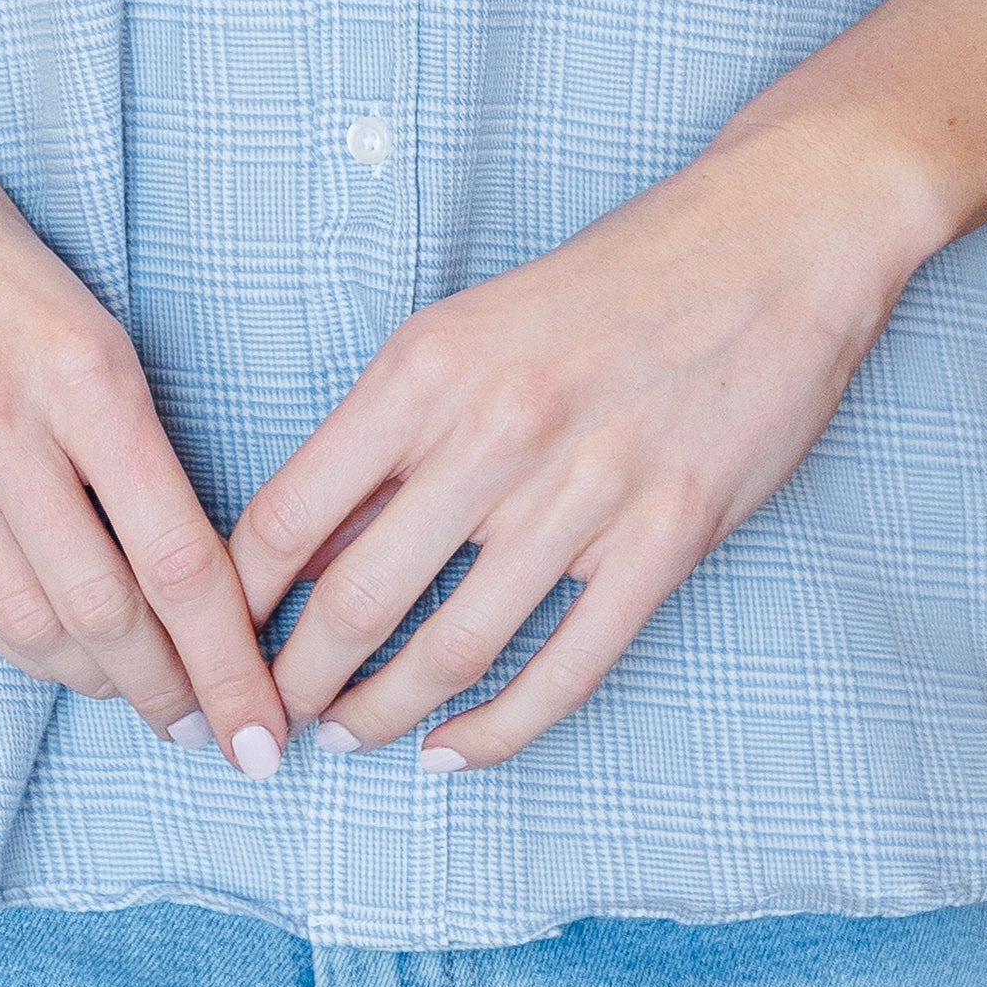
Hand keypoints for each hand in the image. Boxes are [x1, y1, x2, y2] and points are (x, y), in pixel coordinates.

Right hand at [0, 97, 294, 768]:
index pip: (177, 556)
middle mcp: (2, 423)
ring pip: (26, 621)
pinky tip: (52, 649)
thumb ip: (118, 416)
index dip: (228, 660)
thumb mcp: (76, 295)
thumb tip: (180, 543)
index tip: (260, 723)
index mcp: (82, 366)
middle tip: (212, 730)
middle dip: (171, 692)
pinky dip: (15, 638)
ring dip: (95, 679)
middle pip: (106, 611)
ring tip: (140, 696)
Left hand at [228, 105, 932, 771]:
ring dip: (384, 716)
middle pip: (354, 601)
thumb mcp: (472, 329)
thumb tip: (308, 551)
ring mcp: (588, 490)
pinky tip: (454, 751)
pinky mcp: (669, 538)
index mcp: (426, 367)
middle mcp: (495, 430)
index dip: (231, 606)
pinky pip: (565, 668)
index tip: (210, 651)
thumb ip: (393, 436)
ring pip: (452, 649)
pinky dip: (498, 730)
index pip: (286, 516)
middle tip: (269, 724)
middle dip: (296, 686)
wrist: (776, 236)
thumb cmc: (613, 282)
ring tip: (351, 738)